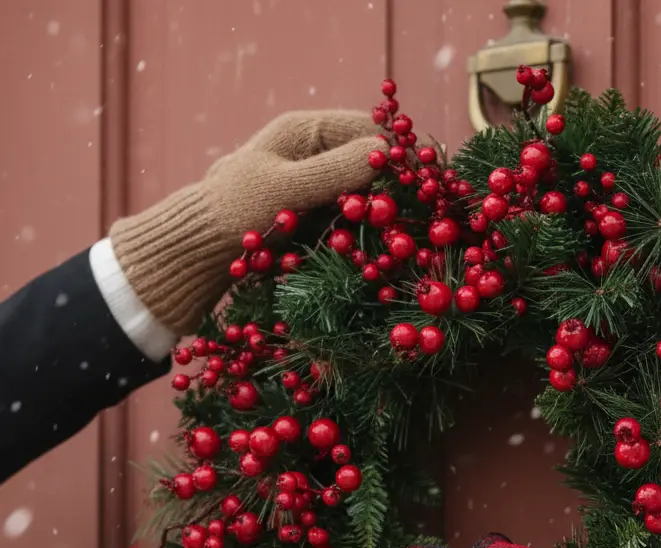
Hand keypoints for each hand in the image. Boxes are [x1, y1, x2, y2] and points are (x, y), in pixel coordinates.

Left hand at [111, 110, 379, 333]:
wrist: (196, 254)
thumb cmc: (234, 214)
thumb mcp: (288, 189)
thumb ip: (336, 170)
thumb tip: (386, 152)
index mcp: (303, 130)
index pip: (367, 130)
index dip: (394, 155)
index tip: (415, 185)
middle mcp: (310, 154)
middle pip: (366, 165)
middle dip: (386, 190)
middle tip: (403, 217)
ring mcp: (310, 187)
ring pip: (358, 196)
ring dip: (371, 216)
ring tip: (386, 237)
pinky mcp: (309, 218)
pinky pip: (344, 220)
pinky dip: (355, 233)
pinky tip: (365, 249)